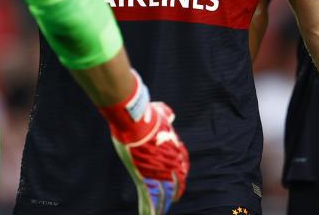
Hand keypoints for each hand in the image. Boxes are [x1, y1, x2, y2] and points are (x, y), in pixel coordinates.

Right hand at [98, 72, 188, 213]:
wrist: (137, 121)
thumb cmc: (146, 115)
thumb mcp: (160, 113)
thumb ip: (166, 115)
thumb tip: (170, 115)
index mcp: (175, 149)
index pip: (181, 167)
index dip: (179, 175)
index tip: (178, 180)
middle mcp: (172, 164)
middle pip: (175, 184)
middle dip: (173, 192)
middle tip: (171, 200)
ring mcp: (160, 173)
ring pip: (163, 194)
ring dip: (161, 205)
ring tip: (159, 213)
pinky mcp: (146, 179)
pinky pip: (150, 198)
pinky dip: (149, 209)